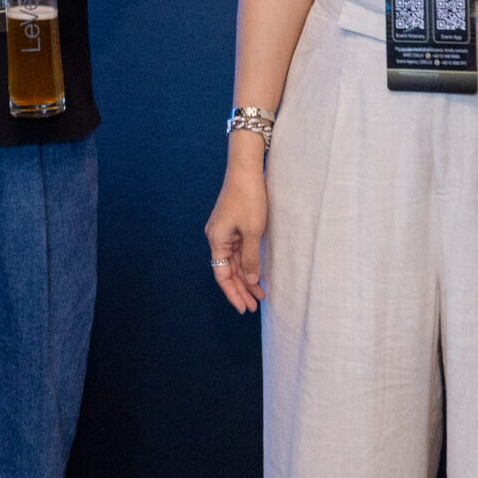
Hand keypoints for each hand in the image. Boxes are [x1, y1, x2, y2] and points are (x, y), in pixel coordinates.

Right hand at [204, 160, 267, 313]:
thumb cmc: (248, 197)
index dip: (233, 293)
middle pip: (227, 271)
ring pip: (234, 262)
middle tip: (254, 307)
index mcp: (216, 240)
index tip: (245, 308)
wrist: (246, 169)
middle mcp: (217, 237)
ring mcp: (225, 231)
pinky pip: (238, 251)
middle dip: (241, 289)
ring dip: (246, 278)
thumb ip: (250, 258)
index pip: (222, 275)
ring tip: (260, 294)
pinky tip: (256, 273)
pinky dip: (247, 263)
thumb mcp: (253, 231)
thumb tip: (249, 280)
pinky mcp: (233, 225)